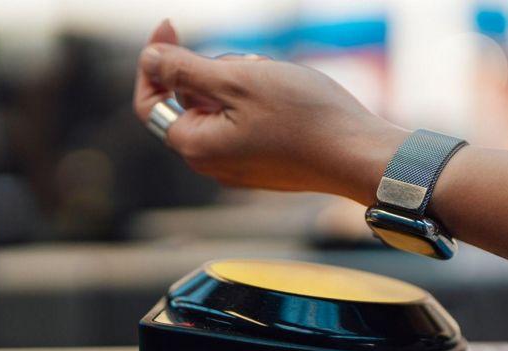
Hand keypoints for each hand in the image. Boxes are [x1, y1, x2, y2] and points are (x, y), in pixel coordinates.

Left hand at [133, 20, 406, 203]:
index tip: (169, 26)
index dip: (152, 63)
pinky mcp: (265, 164)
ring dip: (240, 83)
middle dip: (212, 71)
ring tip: (275, 81)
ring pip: (223, 109)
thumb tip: (149, 59)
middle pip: (191, 102)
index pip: (151, 103)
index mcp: (197, 146)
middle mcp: (213, 164)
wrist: (358, 154)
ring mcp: (241, 167)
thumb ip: (184, 70)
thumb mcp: (236, 80)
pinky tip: (290, 98)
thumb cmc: (302, 116)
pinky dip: (259, 102)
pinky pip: (247, 123)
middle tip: (249, 62)